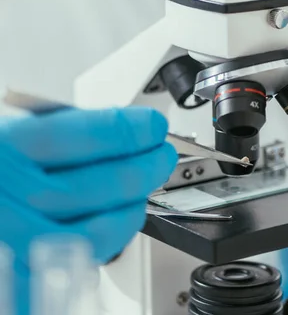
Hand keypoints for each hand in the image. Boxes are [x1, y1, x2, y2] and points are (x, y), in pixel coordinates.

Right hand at [0, 106, 176, 313]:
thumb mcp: (11, 132)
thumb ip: (56, 129)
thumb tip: (119, 131)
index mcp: (7, 148)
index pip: (84, 135)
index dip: (130, 131)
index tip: (152, 126)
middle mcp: (10, 195)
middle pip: (96, 185)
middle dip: (143, 168)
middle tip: (160, 156)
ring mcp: (15, 238)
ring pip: (94, 231)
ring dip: (132, 208)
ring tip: (144, 189)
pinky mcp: (23, 273)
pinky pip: (79, 263)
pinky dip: (109, 242)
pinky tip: (119, 221)